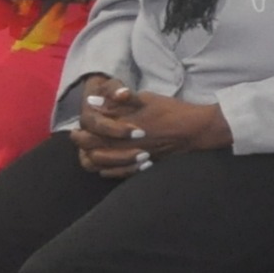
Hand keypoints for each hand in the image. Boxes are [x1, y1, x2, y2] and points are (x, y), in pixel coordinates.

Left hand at [77, 83, 225, 173]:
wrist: (194, 130)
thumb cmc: (171, 111)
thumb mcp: (146, 98)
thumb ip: (120, 100)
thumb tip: (94, 101)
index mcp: (123, 127)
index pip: (92, 133)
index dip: (81, 131)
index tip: (79, 126)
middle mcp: (125, 145)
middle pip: (93, 150)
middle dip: (82, 144)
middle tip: (79, 137)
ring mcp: (133, 157)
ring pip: (102, 165)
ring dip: (92, 158)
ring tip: (89, 150)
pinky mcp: (142, 165)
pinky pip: (118, 174)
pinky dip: (107, 170)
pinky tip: (105, 165)